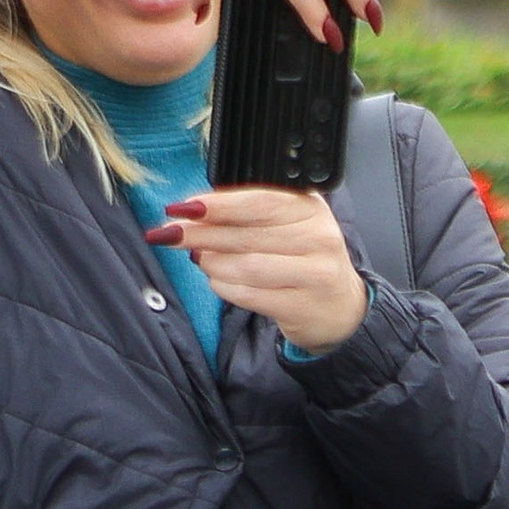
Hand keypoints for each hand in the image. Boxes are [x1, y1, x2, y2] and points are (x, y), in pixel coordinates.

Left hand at [148, 187, 370, 351]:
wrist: (339, 307)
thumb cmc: (302, 259)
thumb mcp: (287, 225)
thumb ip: (247, 214)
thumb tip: (190, 212)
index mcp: (311, 208)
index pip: (259, 202)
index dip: (216, 205)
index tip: (180, 208)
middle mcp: (319, 238)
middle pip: (247, 235)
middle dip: (200, 233)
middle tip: (169, 234)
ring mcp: (315, 274)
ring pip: (246, 266)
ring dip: (212, 263)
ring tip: (198, 259)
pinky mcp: (303, 306)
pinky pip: (250, 295)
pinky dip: (225, 287)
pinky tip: (217, 281)